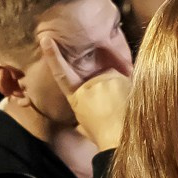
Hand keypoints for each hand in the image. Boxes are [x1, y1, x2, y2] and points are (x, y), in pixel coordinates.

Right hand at [38, 34, 130, 150]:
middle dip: (108, 89)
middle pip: (99, 78)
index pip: (61, 73)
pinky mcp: (123, 79)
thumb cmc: (102, 136)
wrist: (119, 139)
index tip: (46, 38)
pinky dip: (132, 88)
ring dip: (121, 88)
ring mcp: (106, 79)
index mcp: (76, 96)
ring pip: (115, 78)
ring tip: (124, 107)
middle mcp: (89, 84)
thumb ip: (84, 110)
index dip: (52, 56)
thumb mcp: (85, 124)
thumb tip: (86, 113)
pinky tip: (131, 102)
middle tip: (116, 108)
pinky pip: (129, 79)